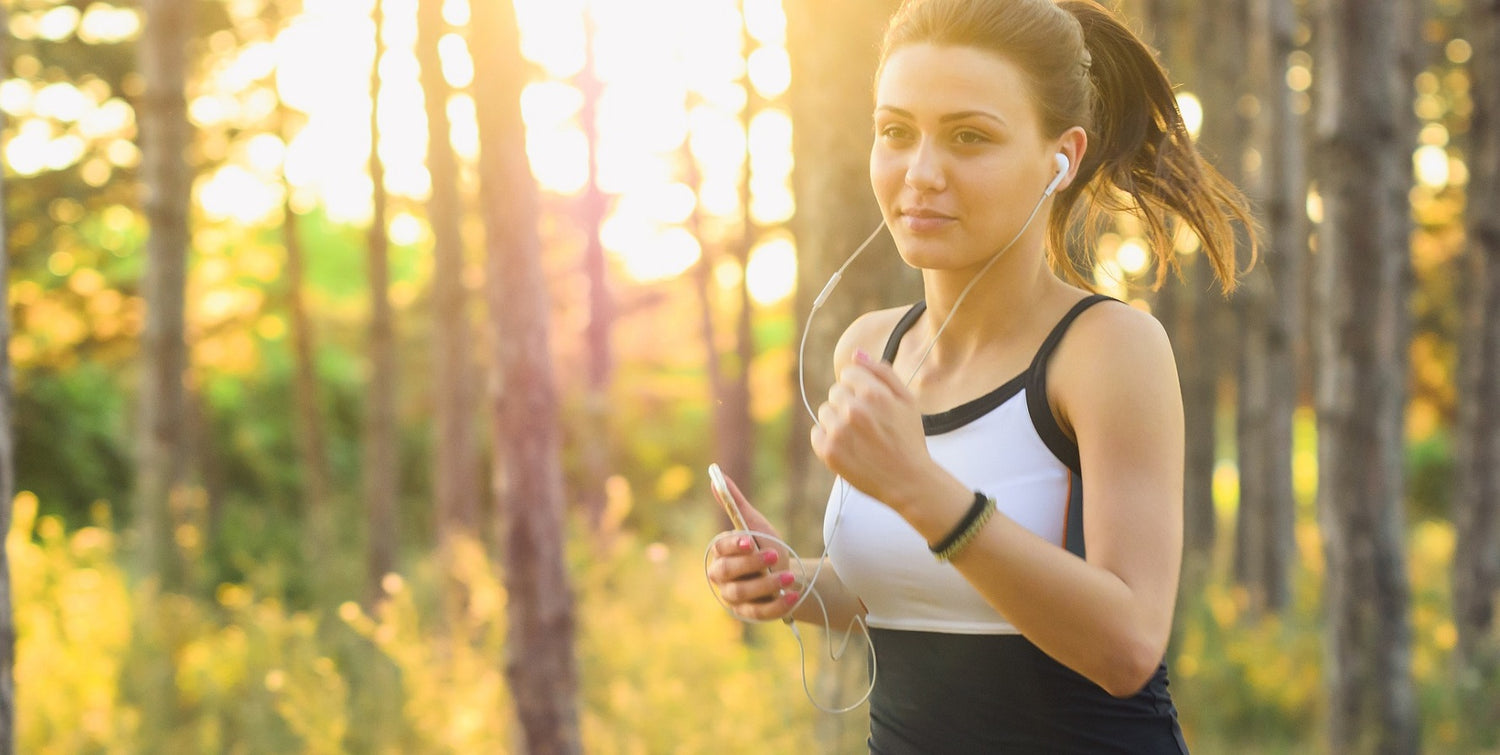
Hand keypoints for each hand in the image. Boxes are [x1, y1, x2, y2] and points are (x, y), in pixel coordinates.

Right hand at [705, 473, 800, 621]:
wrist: (787, 576)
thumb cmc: (767, 547)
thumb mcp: (756, 525)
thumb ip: (736, 504)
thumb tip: (716, 475)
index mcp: (721, 553)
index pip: (720, 549)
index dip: (733, 545)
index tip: (749, 540)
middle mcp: (722, 577)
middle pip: (726, 572)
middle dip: (750, 563)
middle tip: (774, 554)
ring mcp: (734, 598)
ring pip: (743, 593)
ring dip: (766, 585)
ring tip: (788, 577)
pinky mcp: (749, 614)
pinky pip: (759, 612)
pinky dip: (776, 605)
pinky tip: (792, 595)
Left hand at [809, 349, 936, 511]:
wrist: (909, 481)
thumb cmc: (909, 439)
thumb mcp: (907, 400)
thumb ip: (882, 373)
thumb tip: (856, 353)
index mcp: (873, 394)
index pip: (848, 373)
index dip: (860, 387)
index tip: (870, 403)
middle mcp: (854, 410)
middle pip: (835, 392)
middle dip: (848, 403)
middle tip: (867, 424)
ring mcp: (839, 432)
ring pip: (825, 411)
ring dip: (837, 421)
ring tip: (859, 437)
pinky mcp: (829, 452)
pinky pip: (816, 433)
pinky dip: (828, 439)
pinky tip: (849, 447)